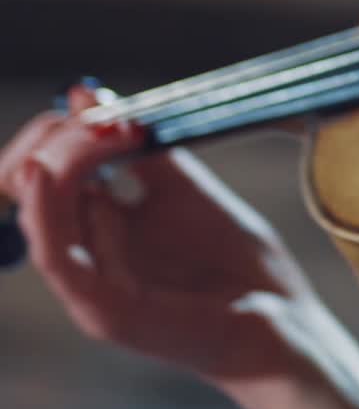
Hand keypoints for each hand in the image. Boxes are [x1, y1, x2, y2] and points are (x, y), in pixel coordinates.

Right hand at [0, 84, 317, 384]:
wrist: (276, 312)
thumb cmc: (230, 258)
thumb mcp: (182, 185)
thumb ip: (137, 147)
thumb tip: (83, 94)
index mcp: (91, 230)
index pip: (37, 174)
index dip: (52, 134)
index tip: (85, 101)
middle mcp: (81, 260)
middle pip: (31, 190)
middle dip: (56, 142)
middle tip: (98, 114)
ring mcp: (89, 290)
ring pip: (41, 220)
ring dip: (65, 164)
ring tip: (106, 134)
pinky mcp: (109, 314)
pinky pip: (67, 262)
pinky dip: (60, 217)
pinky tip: (73, 182)